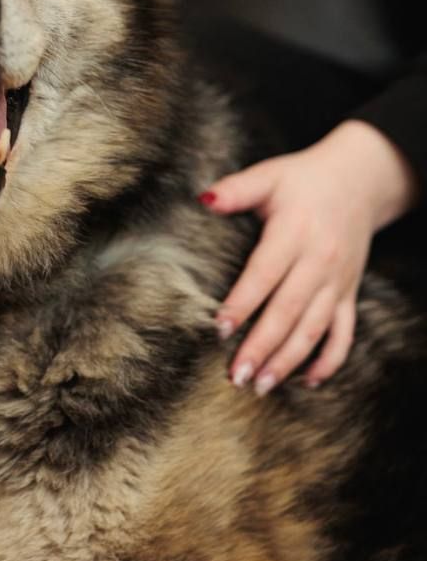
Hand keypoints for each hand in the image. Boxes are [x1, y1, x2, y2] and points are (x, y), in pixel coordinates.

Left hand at [200, 120, 419, 395]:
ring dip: (289, 361)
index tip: (220, 329)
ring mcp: (337, 281)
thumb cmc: (303, 179)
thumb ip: (236, 190)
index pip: (265, 274)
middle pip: (288, 311)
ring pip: (314, 329)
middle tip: (236, 375)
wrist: (359, 181)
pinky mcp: (349, 293)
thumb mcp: (269, 175)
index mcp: (295, 232)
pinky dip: (329, 362)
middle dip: (262, 347)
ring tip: (261, 385)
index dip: (243, 303)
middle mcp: (319, 262)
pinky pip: (343, 334)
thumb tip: (202, 199)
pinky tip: (307, 382)